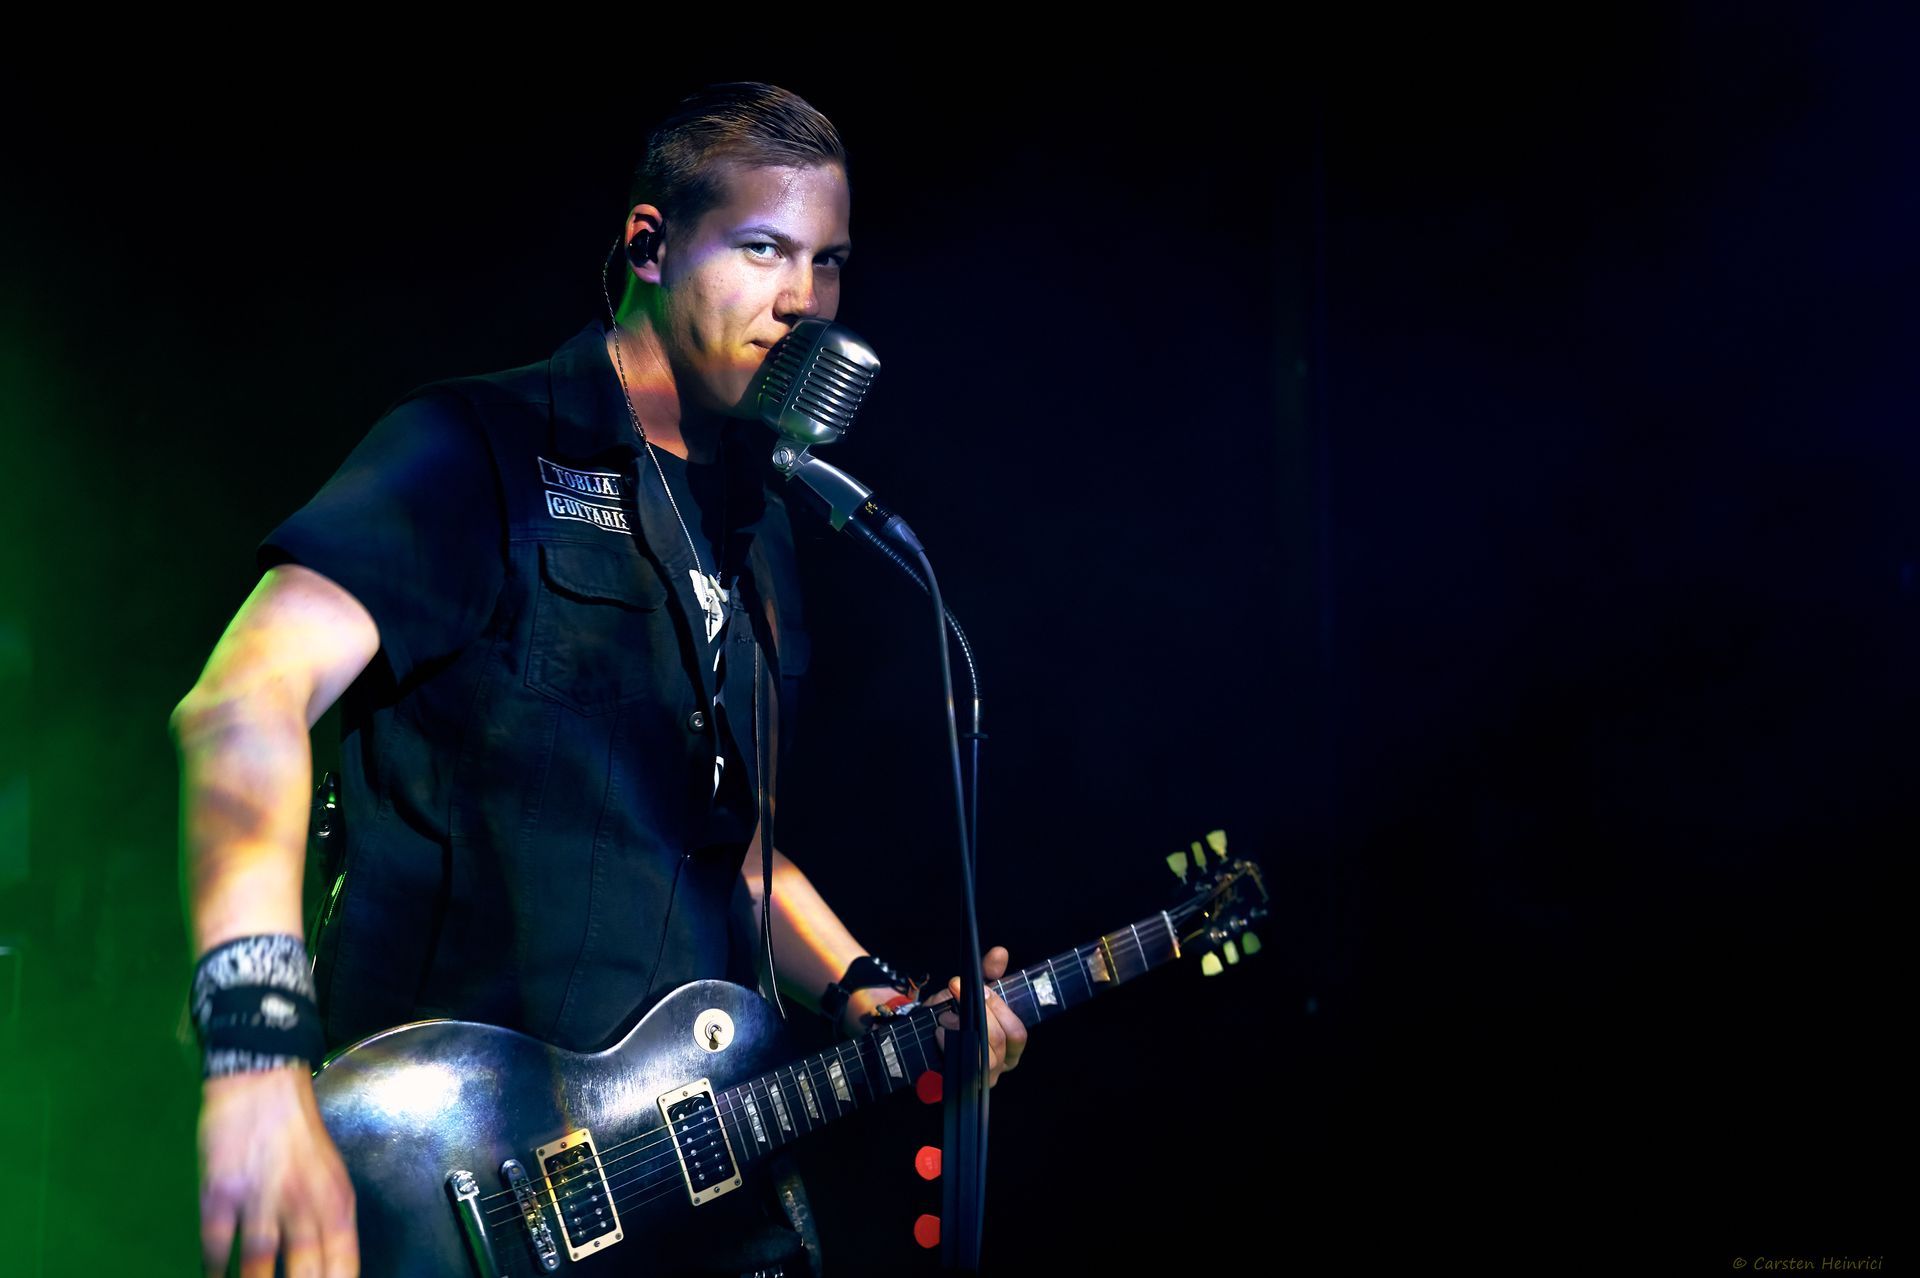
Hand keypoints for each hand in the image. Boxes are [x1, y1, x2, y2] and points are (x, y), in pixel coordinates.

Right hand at [198, 1066, 357, 1277]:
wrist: (263, 1084)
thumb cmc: (297, 1134)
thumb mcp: (329, 1176)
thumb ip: (327, 1221)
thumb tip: (328, 1267)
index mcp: (335, 1200)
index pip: (342, 1263)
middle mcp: (303, 1202)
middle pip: (305, 1270)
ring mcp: (261, 1198)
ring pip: (260, 1263)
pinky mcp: (223, 1191)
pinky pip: (219, 1243)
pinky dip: (216, 1269)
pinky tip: (216, 1277)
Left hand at [926, 945, 1028, 1087]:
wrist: (926, 1034)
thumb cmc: (957, 1015)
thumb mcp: (972, 992)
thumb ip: (989, 973)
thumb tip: (1000, 953)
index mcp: (1011, 1046)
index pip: (1017, 1033)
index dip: (1000, 1008)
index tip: (980, 987)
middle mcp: (1000, 1065)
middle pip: (1000, 1041)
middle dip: (980, 1014)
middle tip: (958, 993)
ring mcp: (979, 1078)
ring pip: (980, 1055)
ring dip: (962, 1030)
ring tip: (946, 1015)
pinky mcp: (958, 1084)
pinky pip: (957, 1068)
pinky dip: (948, 1046)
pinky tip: (938, 1032)